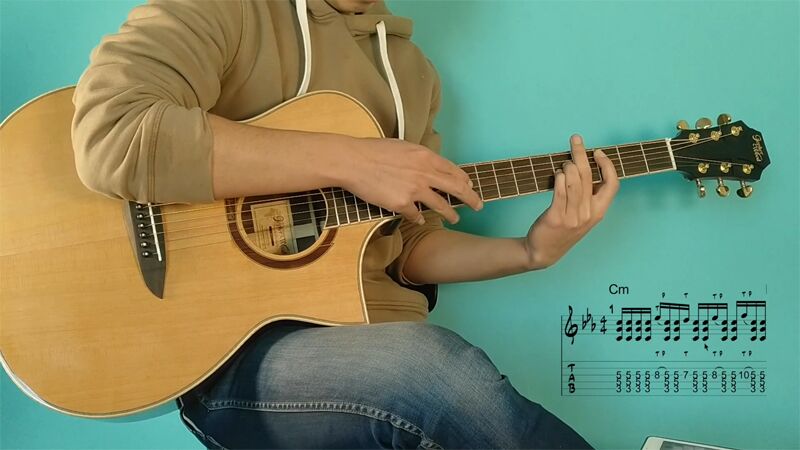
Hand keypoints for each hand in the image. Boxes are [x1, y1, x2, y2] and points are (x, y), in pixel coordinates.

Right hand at [341, 137, 482, 223]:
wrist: (352, 161)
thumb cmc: (373, 151)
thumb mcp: (402, 146)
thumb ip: (418, 157)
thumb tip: (428, 164)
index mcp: (425, 156)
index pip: (452, 170)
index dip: (463, 180)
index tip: (469, 185)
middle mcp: (424, 173)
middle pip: (456, 188)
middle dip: (471, 198)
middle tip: (479, 205)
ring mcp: (414, 190)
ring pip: (441, 205)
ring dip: (450, 213)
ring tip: (456, 218)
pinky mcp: (401, 204)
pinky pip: (416, 214)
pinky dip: (420, 218)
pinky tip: (421, 220)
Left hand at [523, 134, 618, 268]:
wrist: (544, 252)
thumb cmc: (563, 230)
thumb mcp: (582, 215)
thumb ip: (587, 196)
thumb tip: (584, 167)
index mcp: (599, 212)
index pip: (612, 184)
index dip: (607, 166)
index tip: (598, 152)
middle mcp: (588, 214)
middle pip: (588, 176)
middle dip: (581, 154)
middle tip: (575, 139)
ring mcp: (573, 217)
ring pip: (574, 181)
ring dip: (567, 166)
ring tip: (562, 163)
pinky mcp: (556, 217)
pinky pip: (560, 191)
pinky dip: (559, 177)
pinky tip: (557, 173)